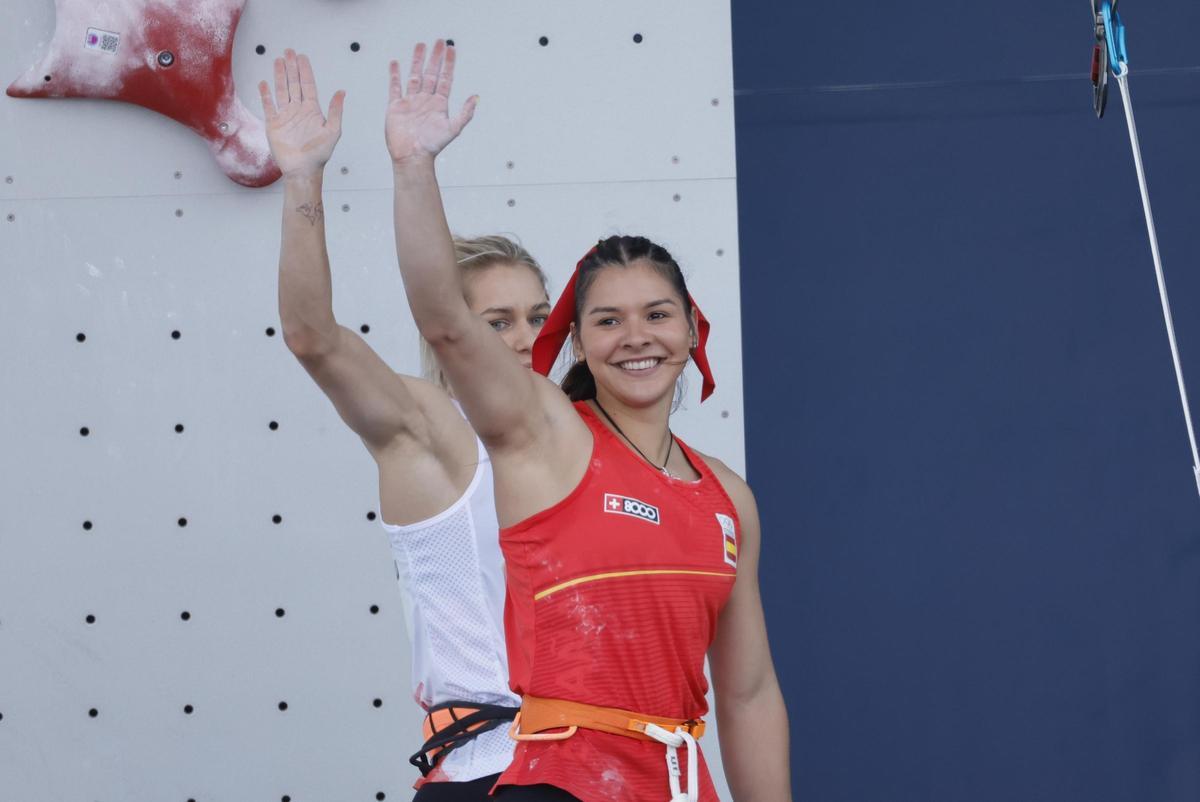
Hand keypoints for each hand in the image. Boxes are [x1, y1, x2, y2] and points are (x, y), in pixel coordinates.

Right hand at [258, 50, 344, 177]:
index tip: (302, 57)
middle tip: (289, 52)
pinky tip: (264, 83)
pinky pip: (269, 106)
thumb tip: (342, 91)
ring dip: (279, 76)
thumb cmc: (320, 154)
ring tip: (278, 61)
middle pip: (294, 84)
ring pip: (281, 91)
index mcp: (312, 111)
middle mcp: (298, 111)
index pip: (308, 85)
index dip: (305, 71)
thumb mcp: (333, 131)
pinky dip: (265, 95)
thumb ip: (335, 111)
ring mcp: (285, 117)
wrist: (303, 170)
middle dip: (291, 68)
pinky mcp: (273, 125)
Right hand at [385, 41, 477, 165]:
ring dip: (417, 61)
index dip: (448, 64)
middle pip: (431, 73)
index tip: (451, 50)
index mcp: (439, 104)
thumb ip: (465, 113)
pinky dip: (395, 75)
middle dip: (435, 57)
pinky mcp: (396, 106)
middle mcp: (425, 100)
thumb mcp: (454, 128)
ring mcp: (411, 102)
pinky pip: (395, 87)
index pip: (445, 79)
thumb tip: (477, 98)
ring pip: (414, 76)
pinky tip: (396, 64)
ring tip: (420, 46)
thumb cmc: (432, 146)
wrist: (412, 156)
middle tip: (439, 42)